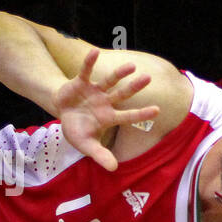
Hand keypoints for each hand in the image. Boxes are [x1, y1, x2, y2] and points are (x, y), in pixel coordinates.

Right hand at [54, 49, 160, 171]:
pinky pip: (86, 71)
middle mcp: (106, 102)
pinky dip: (89, 62)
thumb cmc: (78, 129)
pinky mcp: (81, 82)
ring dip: (119, 73)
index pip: (128, 116)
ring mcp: (95, 91)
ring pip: (109, 81)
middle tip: (149, 78)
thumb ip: (100, 155)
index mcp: (109, 117)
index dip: (142, 114)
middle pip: (123, 94)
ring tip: (131, 66)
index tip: (158, 110)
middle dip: (135, 87)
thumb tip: (114, 169)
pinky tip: (95, 51)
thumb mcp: (86, 145)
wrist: (62, 112)